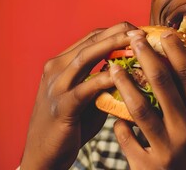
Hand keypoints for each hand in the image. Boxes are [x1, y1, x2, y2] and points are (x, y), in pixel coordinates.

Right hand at [21, 22, 137, 169]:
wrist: (44, 155)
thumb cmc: (71, 124)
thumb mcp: (88, 96)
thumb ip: (103, 81)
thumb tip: (134, 70)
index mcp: (62, 63)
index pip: (91, 37)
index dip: (116, 31)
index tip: (138, 31)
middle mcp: (56, 69)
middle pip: (90, 41)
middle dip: (118, 33)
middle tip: (141, 31)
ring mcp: (56, 86)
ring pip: (86, 57)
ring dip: (113, 47)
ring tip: (136, 43)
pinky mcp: (61, 106)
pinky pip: (85, 88)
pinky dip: (104, 79)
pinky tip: (122, 75)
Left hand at [111, 30, 185, 169]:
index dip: (177, 53)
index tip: (166, 34)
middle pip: (164, 85)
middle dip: (148, 57)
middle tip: (135, 37)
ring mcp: (167, 151)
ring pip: (140, 108)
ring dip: (124, 84)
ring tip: (112, 67)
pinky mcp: (147, 167)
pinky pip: (126, 137)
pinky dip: (119, 123)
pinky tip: (113, 114)